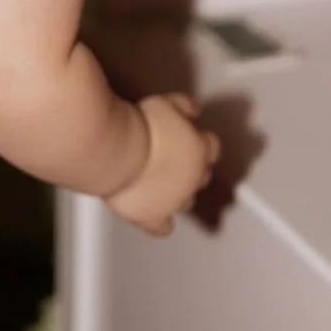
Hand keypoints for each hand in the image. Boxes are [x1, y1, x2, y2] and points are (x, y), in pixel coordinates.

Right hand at [105, 93, 219, 236]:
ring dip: (178, 194)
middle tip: (175, 160)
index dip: (201, 142)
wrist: (119, 152)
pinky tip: (152, 216)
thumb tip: (192, 109)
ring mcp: (174, 200)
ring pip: (186, 202)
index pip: (211, 147)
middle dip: (192, 169)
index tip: (192, 139)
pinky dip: (159, 223)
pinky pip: (161, 227)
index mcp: (198, 150)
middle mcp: (192, 179)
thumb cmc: (139, 127)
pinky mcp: (152, 216)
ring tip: (161, 184)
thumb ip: (182, 106)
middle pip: (201, 176)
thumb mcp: (164, 103)